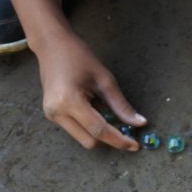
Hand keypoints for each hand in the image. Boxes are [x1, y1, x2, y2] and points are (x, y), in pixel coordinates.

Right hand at [36, 32, 146, 149]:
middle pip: (90, 140)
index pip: (99, 130)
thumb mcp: (105, 80)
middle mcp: (57, 112)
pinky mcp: (51, 115)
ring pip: (82, 138)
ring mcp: (51, 115)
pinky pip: (76, 130)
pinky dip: (89, 126)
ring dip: (99, 133)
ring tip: (106, 112)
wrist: (51, 45)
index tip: (135, 145)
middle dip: (109, 138)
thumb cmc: (79, 57)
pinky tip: (94, 110)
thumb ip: (121, 106)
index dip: (119, 140)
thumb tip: (140, 123)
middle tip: (126, 129)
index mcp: (69, 101)